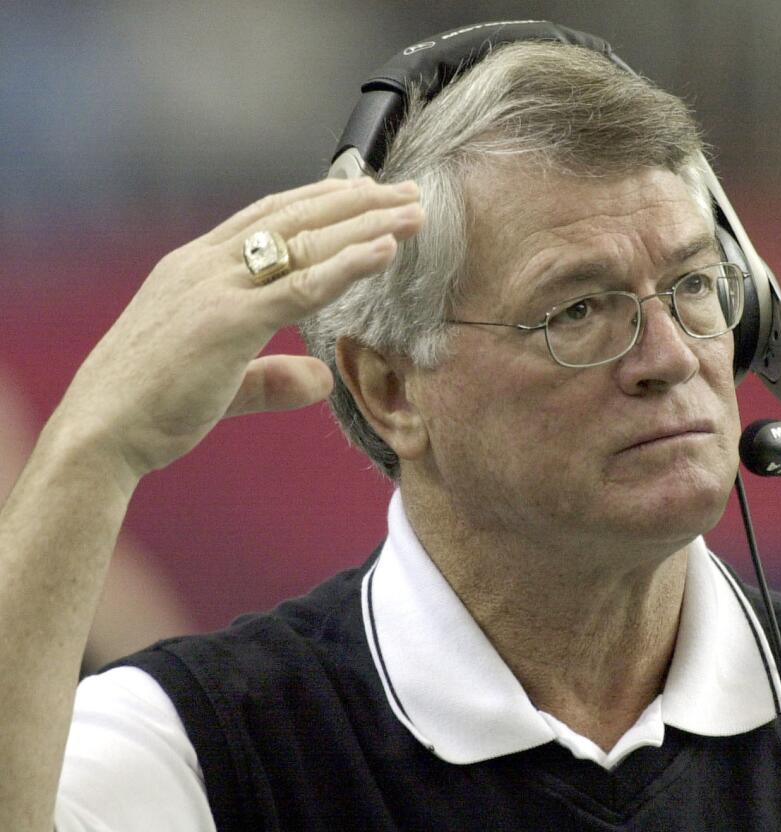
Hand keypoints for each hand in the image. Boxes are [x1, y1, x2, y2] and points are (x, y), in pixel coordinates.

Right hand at [51, 177, 422, 480]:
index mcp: (196, 268)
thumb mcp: (222, 384)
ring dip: (368, 221)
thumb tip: (322, 379)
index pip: (267, 217)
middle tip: (410, 190)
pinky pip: (302, 285)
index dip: (319, 200)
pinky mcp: (230, 320)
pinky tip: (387, 247)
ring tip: (416, 208)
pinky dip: (349, 262)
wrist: (101, 429)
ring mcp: (217, 287)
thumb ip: (273, 379)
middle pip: (296, 217)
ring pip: (306, 242)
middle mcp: (207, 264)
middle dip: (358, 200)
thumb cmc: (150, 407)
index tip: (364, 190)